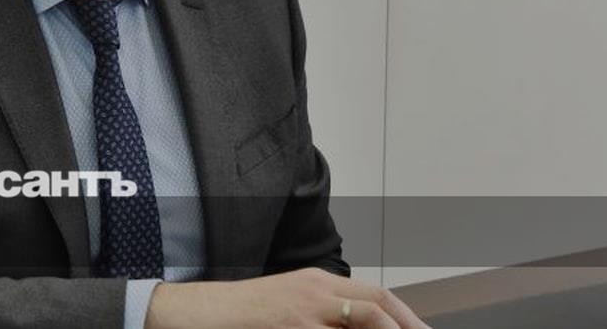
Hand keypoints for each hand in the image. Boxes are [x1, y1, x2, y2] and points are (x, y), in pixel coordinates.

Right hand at [145, 268, 430, 328]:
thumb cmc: (241, 314)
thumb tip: (355, 324)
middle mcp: (316, 289)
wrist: (200, 311)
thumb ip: (320, 315)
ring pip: (365, 318)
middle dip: (407, 325)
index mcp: (317, 282)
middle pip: (378, 304)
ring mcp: (305, 307)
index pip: (376, 295)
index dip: (405, 316)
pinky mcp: (292, 324)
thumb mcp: (288, 307)